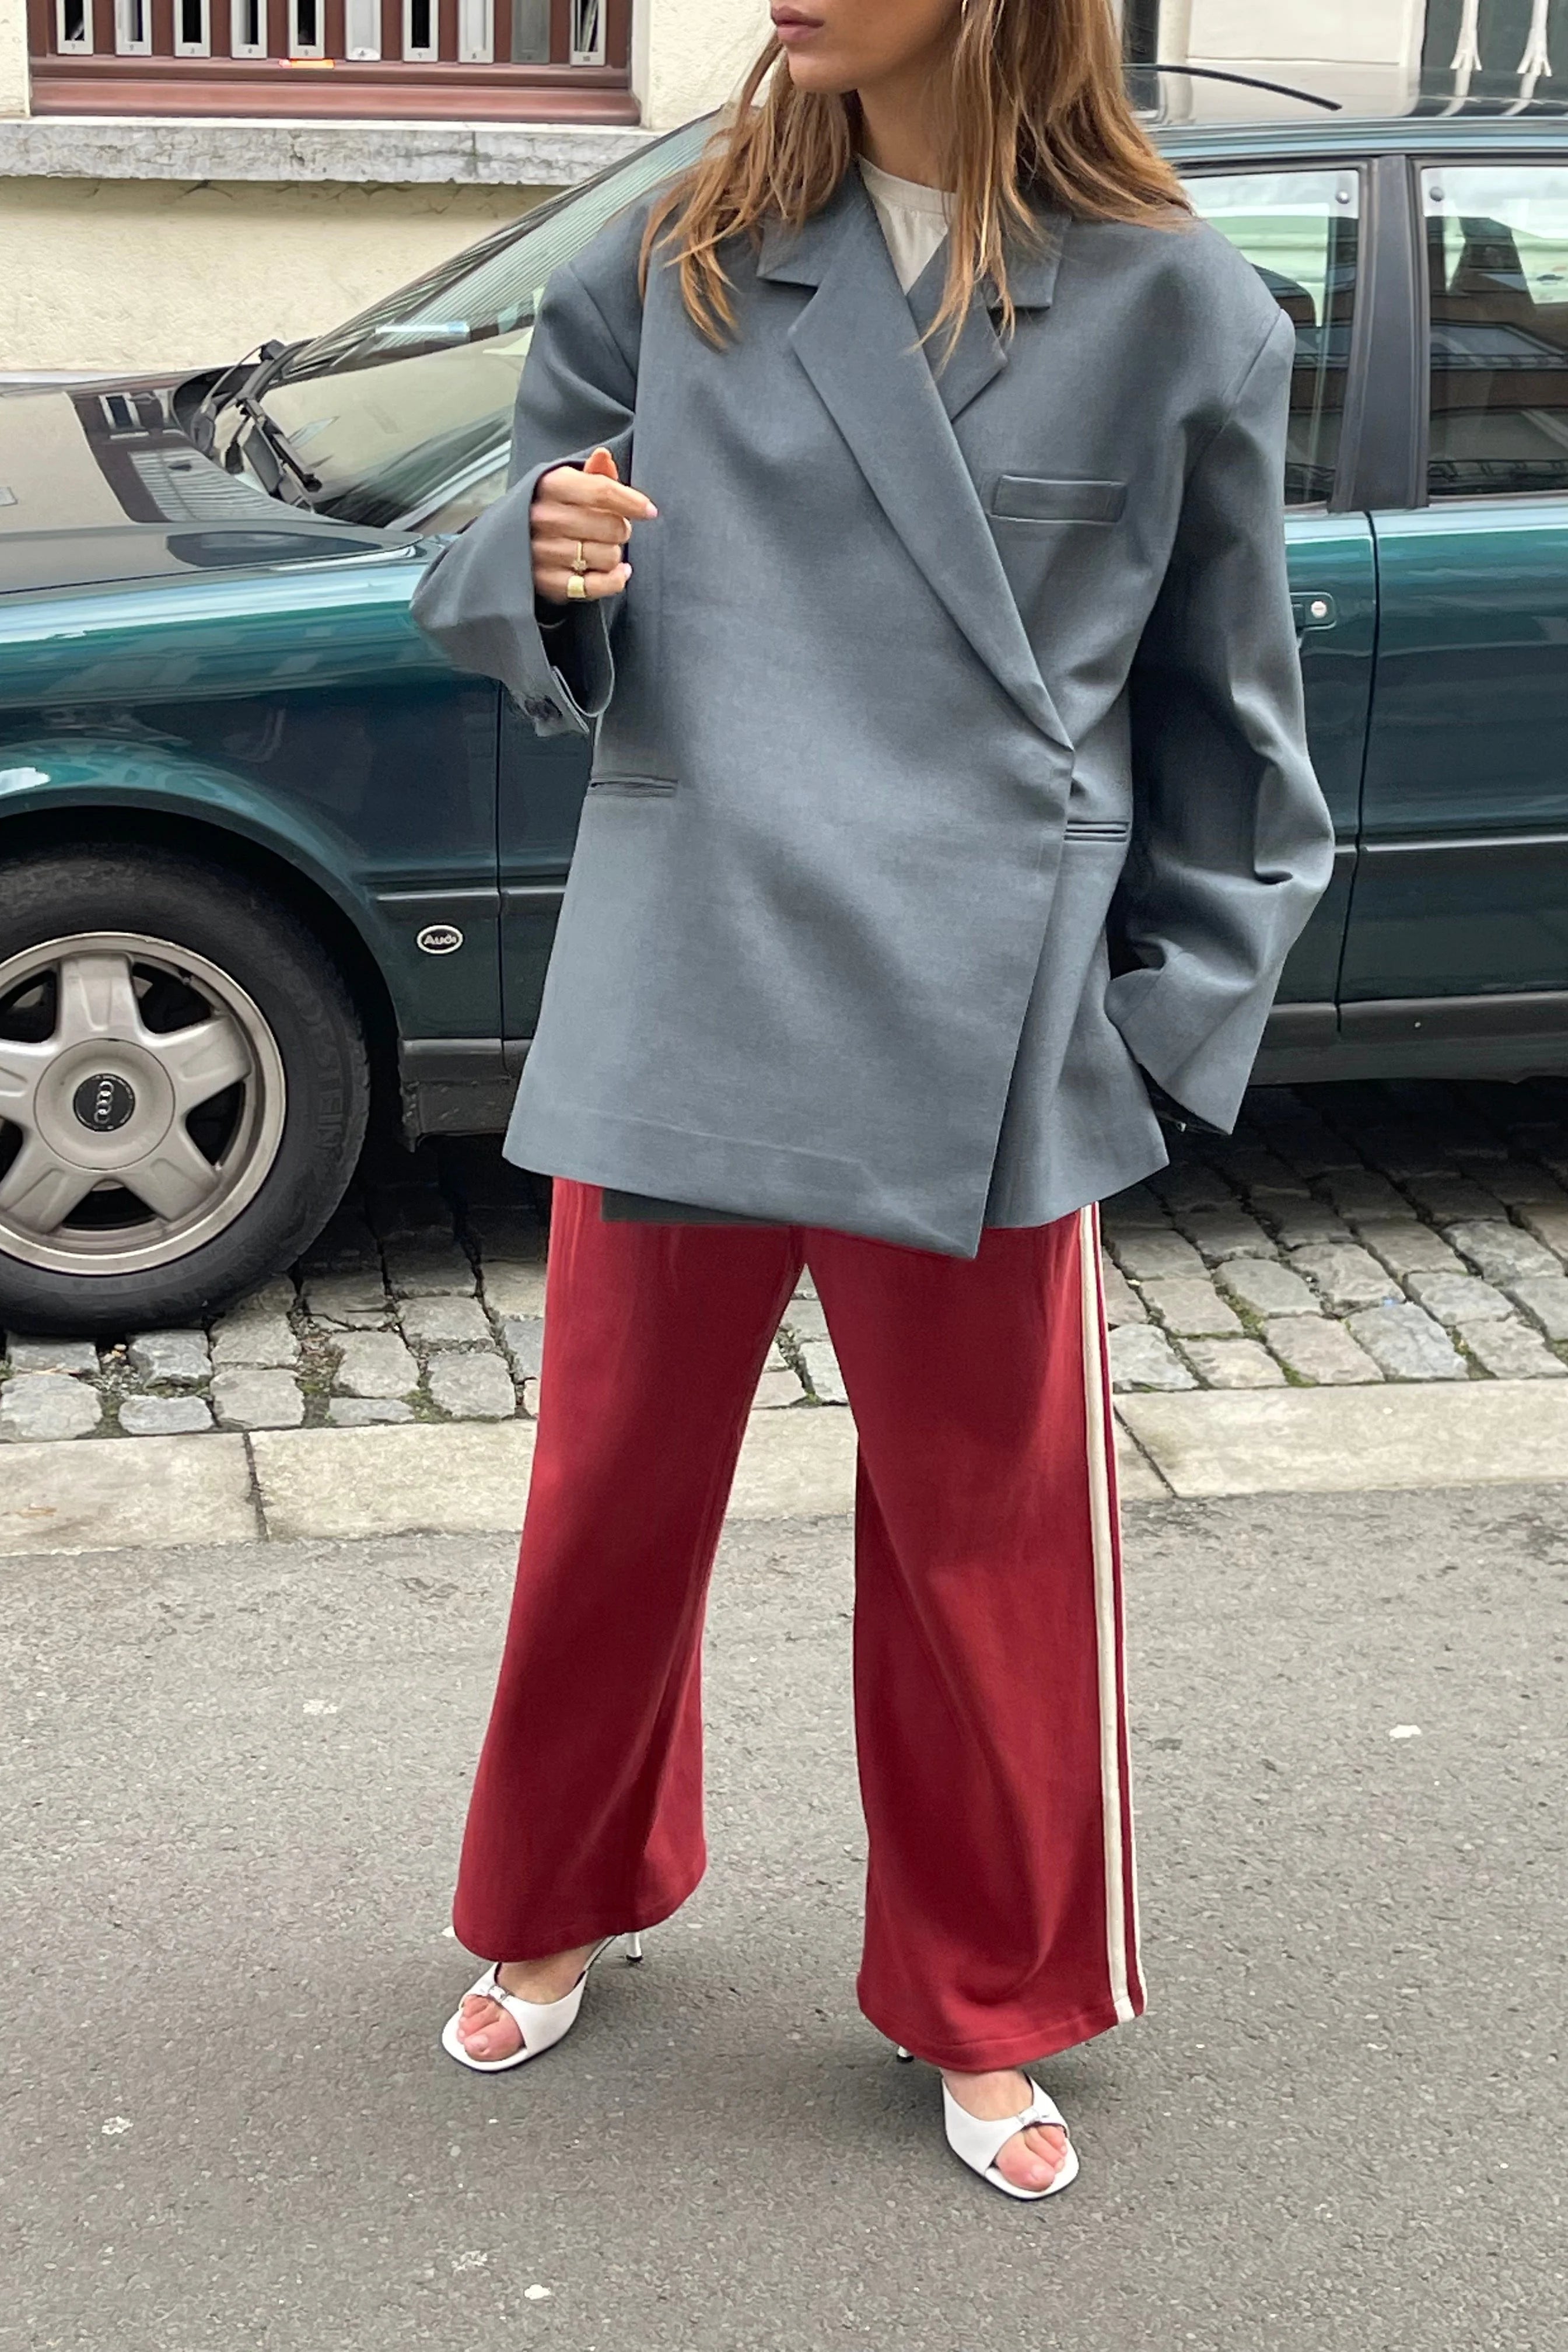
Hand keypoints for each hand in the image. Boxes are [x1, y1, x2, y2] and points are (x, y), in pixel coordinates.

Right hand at [532, 446, 656, 606]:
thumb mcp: (568, 484)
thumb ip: (592, 474)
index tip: (649, 511)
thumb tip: (603, 456)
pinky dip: (615, 580)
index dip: (632, 502)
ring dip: (614, 555)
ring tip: (601, 548)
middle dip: (621, 529)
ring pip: (608, 556)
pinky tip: (619, 572)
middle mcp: (544, 518)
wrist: (513, 542)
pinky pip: (598, 586)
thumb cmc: (552, 509)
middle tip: (613, 530)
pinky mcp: (548, 582)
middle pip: (611, 526)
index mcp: (551, 486)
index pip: (602, 492)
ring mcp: (544, 552)